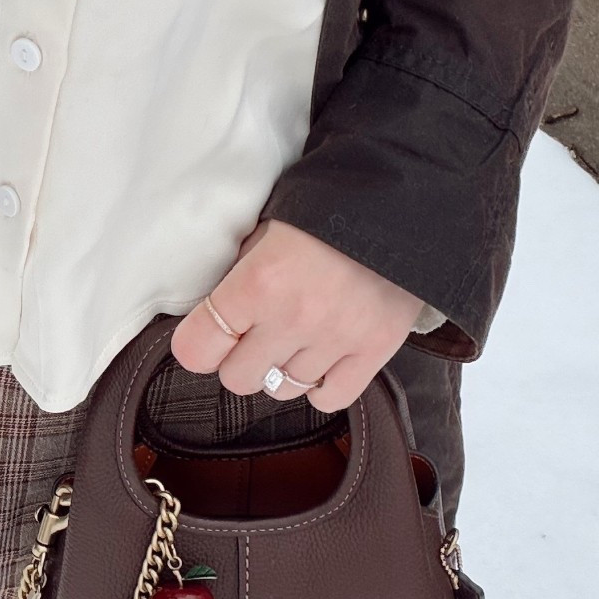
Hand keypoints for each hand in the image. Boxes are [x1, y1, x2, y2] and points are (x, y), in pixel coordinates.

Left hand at [170, 219, 424, 410]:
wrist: (402, 200)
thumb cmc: (327, 207)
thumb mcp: (266, 228)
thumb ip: (238, 272)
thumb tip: (212, 313)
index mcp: (257, 281)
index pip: (197, 349)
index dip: (198, 344)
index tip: (208, 335)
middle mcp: (293, 318)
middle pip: (237, 379)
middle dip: (241, 358)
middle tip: (257, 333)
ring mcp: (336, 339)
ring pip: (282, 390)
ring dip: (284, 369)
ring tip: (298, 336)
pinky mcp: (375, 350)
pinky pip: (329, 399)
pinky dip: (323, 385)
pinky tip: (324, 357)